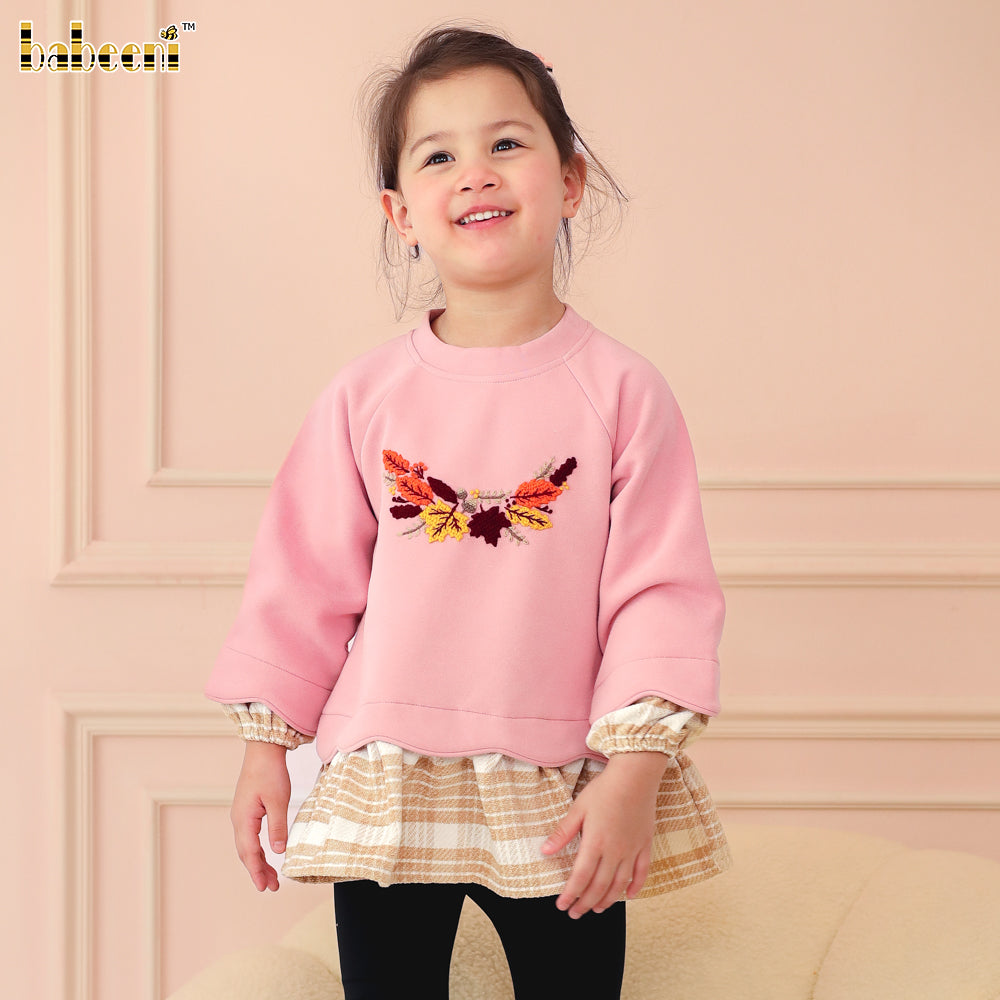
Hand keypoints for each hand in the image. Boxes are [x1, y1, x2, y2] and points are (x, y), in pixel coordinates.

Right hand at [230, 741, 290, 891]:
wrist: (263, 749)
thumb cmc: (270, 772)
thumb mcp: (279, 800)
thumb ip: (278, 826)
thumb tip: (279, 851)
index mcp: (244, 818)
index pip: (250, 852)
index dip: (257, 871)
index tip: (265, 887)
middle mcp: (238, 819)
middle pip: (246, 852)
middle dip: (258, 871)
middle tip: (272, 887)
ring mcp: (241, 814)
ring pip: (247, 845)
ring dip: (258, 861)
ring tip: (271, 876)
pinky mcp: (247, 809)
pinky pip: (249, 836)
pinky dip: (257, 849)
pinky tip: (267, 854)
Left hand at [540, 757, 661, 916]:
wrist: (634, 777)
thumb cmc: (603, 790)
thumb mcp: (578, 809)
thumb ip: (563, 833)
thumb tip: (545, 851)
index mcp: (594, 843)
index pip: (580, 878)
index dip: (570, 895)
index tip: (562, 906)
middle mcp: (614, 852)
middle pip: (599, 886)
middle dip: (585, 903)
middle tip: (576, 914)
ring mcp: (631, 850)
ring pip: (619, 884)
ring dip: (607, 900)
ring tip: (597, 909)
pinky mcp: (644, 845)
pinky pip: (641, 872)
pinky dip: (635, 886)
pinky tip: (628, 895)